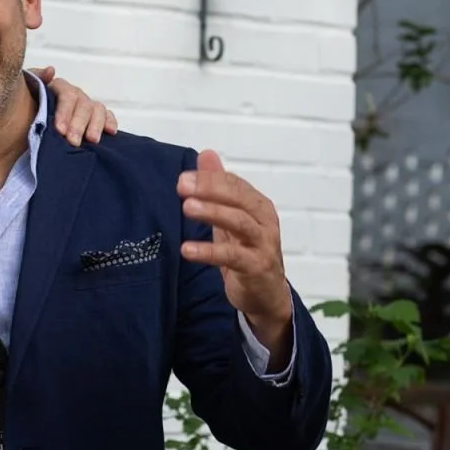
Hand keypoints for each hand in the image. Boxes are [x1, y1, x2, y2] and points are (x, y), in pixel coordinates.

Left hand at [31, 65, 117, 144]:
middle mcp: (74, 95)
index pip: (67, 94)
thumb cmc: (24, 112)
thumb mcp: (24, 93)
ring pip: (97, 110)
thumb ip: (34, 79)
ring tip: (91, 140)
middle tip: (73, 141)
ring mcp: (86, 106)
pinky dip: (110, 122)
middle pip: (83, 105)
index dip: (65, 112)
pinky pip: (107, 116)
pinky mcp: (95, 118)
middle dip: (78, 124)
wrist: (23, 131)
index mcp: (58, 88)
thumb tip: (51, 70)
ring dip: (96, 125)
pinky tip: (110, 132)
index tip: (60, 130)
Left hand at [177, 149, 293, 365]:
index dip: (210, 178)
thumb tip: (205, 154)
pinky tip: (187, 250)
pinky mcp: (256, 267)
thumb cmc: (248, 253)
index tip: (183, 178)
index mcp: (258, 205)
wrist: (267, 295)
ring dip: (213, 213)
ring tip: (187, 208)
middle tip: (182, 185)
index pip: (234, 184)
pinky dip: (209, 252)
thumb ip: (219, 187)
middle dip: (210, 189)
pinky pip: (232, 256)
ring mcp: (263, 244)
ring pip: (239, 222)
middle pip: (238, 198)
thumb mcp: (231, 217)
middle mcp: (264, 221)